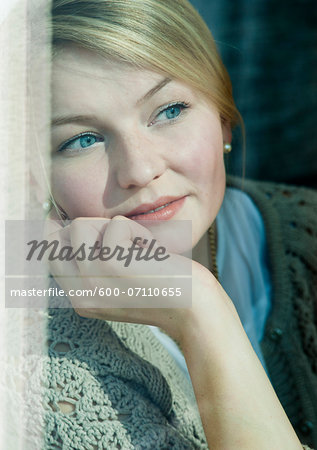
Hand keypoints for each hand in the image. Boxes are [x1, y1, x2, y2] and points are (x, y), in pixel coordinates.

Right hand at [44, 215, 215, 339]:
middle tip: (123, 244)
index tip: (92, 232)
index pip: (48, 253)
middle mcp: (78, 292)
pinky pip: (116, 225)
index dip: (65, 234)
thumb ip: (92, 262)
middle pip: (60, 236)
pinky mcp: (111, 266)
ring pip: (80, 225)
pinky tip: (151, 253)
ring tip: (138, 250)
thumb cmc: (162, 290)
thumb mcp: (118, 282)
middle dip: (91, 228)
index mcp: (79, 297)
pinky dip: (137, 231)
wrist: (194, 311)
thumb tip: (67, 225)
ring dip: (114, 228)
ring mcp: (91, 280)